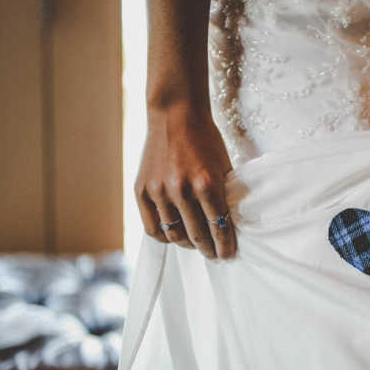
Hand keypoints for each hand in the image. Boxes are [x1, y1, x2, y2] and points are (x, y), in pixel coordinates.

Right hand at [134, 107, 236, 259]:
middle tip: (213, 253)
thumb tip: (228, 224)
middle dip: (208, 248)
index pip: (219, 226)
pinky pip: (152, 228)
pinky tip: (174, 234)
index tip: (227, 255)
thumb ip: (223, 195)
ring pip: (174, 235)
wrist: (176, 115)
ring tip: (195, 243)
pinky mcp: (141, 190)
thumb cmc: (205, 139)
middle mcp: (182, 190)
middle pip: (197, 235)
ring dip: (187, 244)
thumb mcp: (222, 166)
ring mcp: (159, 191)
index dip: (225, 246)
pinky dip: (165, 236)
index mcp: (207, 184)